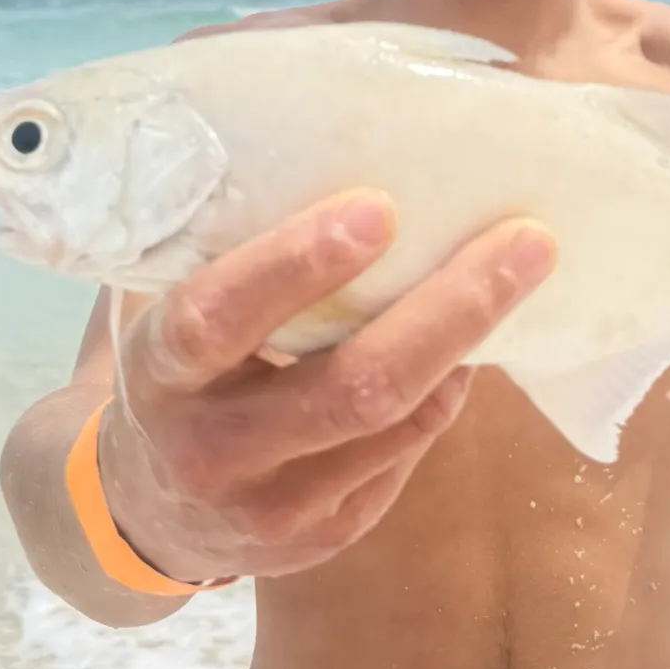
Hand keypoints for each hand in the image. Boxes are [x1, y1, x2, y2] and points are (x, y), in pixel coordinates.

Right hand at [96, 190, 556, 579]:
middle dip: (450, 308)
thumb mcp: (168, 305)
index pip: (219, 316)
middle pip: (353, 386)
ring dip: (466, 342)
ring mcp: (270, 510)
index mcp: (160, 372)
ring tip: (520, 271)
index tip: (380, 207)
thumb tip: (320, 129)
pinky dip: (444, 392)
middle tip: (525, 240)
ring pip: (394, 423)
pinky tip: (468, 344)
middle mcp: (209, 449)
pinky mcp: (322, 540)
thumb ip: (221, 242)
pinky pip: (405, 456)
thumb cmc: (179, 369)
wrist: (144, 509)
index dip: (297, 263)